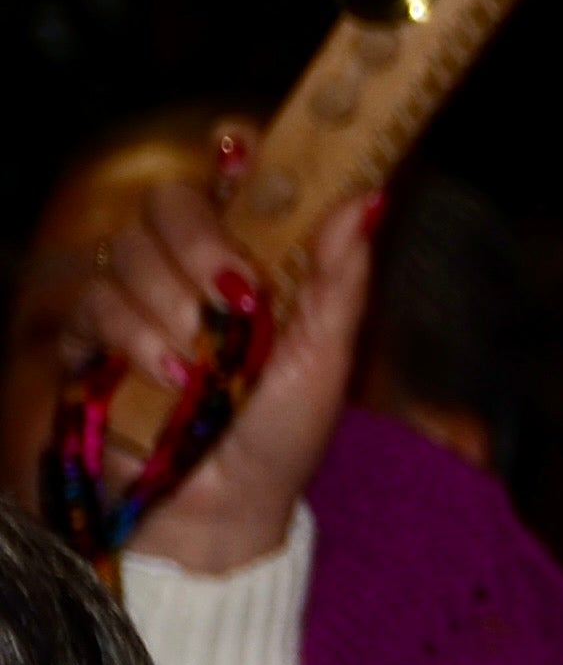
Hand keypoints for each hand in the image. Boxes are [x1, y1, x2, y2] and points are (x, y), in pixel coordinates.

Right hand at [59, 163, 367, 575]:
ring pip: (128, 253)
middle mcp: (191, 269)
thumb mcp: (327, 358)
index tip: (245, 156)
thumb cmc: (280, 436)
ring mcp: (137, 298)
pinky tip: (172, 380)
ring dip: (176, 313)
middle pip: (169, 203)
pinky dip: (138, 343)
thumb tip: (370, 199)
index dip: (238, 159)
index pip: (234, 179)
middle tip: (239, 297)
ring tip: (208, 370)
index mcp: (253, 261)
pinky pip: (95, 305)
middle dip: (203, 246)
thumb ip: (340, 278)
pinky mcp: (90, 337)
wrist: (223, 508)